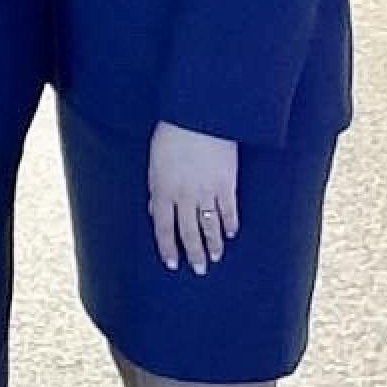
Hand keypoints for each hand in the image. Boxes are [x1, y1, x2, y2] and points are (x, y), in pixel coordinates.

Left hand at [148, 121, 238, 274]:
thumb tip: (156, 212)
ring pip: (209, 226)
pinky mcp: (226, 184)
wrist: (198, 117)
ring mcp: (206, 191)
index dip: (167, 248)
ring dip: (212, 244)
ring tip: (215, 257)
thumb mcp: (155, 163)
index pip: (164, 228)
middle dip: (193, 253)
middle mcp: (184, 196)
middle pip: (188, 232)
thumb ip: (157, 190)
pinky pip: (228, 210)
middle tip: (198, 269)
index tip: (172, 263)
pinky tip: (231, 233)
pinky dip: (230, 223)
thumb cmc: (172, 135)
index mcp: (163, 190)